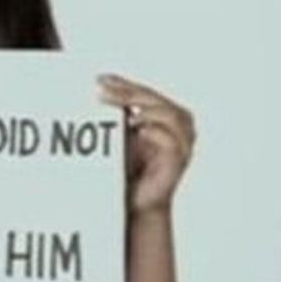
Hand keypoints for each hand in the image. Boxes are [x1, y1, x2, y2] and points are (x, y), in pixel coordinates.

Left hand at [98, 73, 194, 215]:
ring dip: (144, 109)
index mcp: (165, 115)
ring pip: (169, 114)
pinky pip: (171, 140)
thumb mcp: (121, 136)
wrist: (137, 203)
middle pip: (155, 100)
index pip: (145, 92)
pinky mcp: (180, 161)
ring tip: (122, 110)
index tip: (99, 78)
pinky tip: (137, 128)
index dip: (124, 83)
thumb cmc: (129, 168)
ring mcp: (182, 142)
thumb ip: (118, 113)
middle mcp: (178, 125)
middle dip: (128, 93)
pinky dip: (154, 131)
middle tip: (103, 91)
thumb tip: (98, 87)